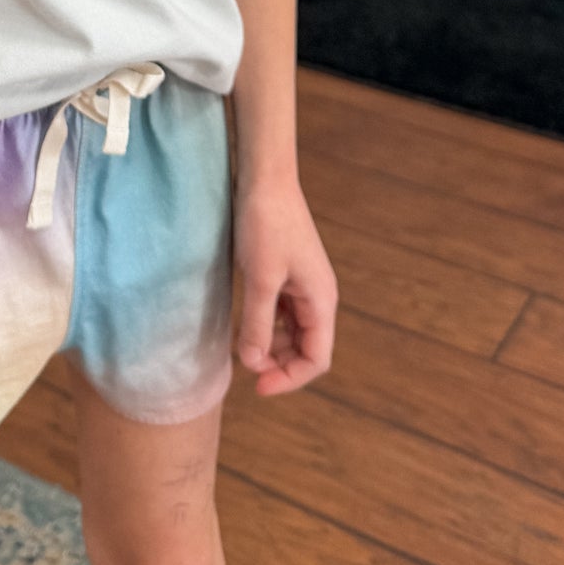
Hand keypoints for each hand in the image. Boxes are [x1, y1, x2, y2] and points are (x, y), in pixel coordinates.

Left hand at [232, 174, 337, 396]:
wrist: (265, 179)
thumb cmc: (266, 224)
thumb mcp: (261, 278)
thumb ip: (257, 323)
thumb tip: (253, 363)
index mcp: (321, 300)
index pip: (317, 358)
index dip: (290, 378)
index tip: (256, 385)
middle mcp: (317, 296)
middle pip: (306, 348)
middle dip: (279, 364)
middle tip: (245, 368)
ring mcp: (302, 284)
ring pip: (292, 332)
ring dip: (271, 346)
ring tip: (242, 347)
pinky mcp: (286, 273)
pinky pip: (281, 312)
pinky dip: (265, 325)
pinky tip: (243, 325)